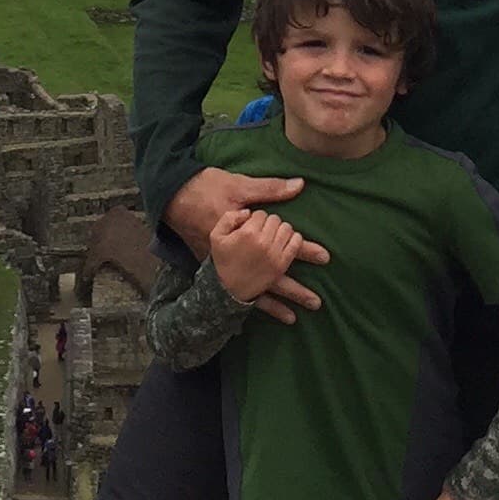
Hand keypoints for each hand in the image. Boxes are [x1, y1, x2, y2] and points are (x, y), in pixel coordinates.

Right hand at [166, 169, 326, 318]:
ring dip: (282, 300)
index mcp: (248, 236)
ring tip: (299, 313)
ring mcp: (229, 265)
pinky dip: (261, 305)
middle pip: (275, 275)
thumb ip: (269, 189)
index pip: (282, 243)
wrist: (174, 199)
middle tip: (317, 302)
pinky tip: (271, 314)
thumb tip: (299, 185)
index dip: (304, 251)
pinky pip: (243, 293)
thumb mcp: (239, 186)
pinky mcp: (219, 267)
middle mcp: (241, 256)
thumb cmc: (207, 190)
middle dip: (295, 290)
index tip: (325, 257)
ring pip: (262, 287)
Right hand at [209, 207, 309, 308]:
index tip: (251, 226)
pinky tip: (287, 240)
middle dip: (269, 223)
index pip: (261, 214)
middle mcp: (263, 242)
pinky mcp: (282, 265)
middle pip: (275, 220)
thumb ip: (229, 218)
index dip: (256, 218)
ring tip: (273, 235)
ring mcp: (274, 254)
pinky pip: (296, 243)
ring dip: (281, 229)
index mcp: (248, 233)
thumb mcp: (216, 236)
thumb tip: (248, 212)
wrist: (228, 289)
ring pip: (287, 229)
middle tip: (261, 231)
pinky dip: (294, 239)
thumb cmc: (222, 260)